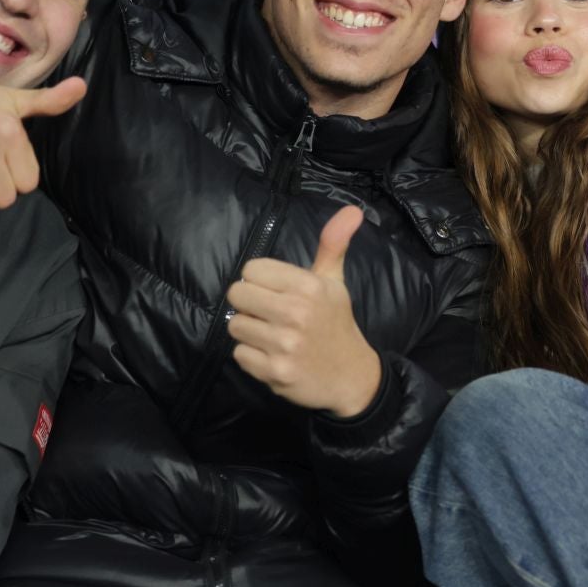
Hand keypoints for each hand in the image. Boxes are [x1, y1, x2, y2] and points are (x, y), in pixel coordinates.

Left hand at [227, 204, 382, 415]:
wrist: (351, 377)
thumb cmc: (336, 324)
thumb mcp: (335, 282)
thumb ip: (333, 244)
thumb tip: (352, 210)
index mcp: (309, 286)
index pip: (252, 270)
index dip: (259, 281)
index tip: (275, 292)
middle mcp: (296, 313)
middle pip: (237, 295)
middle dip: (249, 304)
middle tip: (268, 314)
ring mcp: (284, 344)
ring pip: (235, 325)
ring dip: (249, 331)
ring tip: (271, 335)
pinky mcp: (274, 372)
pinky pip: (239, 354)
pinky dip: (251, 356)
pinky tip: (272, 355)